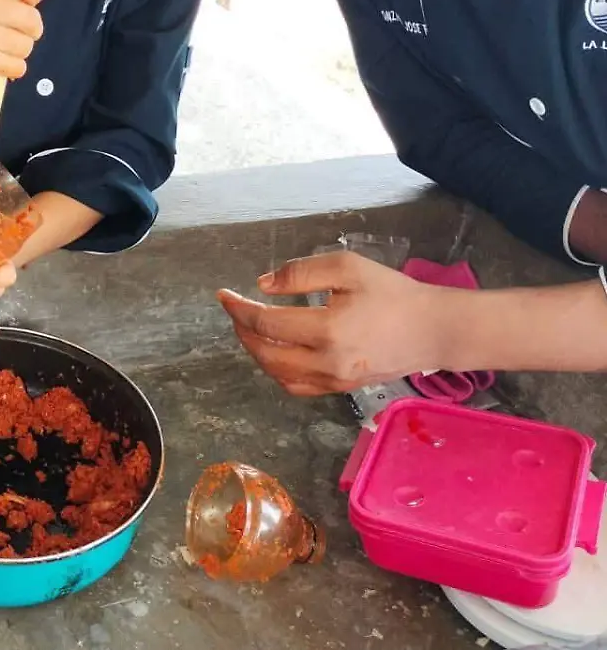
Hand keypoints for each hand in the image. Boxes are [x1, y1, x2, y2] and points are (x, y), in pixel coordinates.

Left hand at [216, 251, 449, 395]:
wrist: (434, 330)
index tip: (224, 295)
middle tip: (235, 311)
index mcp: (327, 330)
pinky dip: (276, 369)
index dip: (239, 308)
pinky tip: (274, 350)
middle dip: (243, 331)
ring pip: (277, 374)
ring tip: (250, 328)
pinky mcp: (340, 389)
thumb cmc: (393, 293)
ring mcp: (333, 381)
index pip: (266, 323)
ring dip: (257, 351)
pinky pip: (296, 386)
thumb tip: (262, 286)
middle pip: (265, 353)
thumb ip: (301, 274)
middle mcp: (326, 362)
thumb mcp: (348, 269)